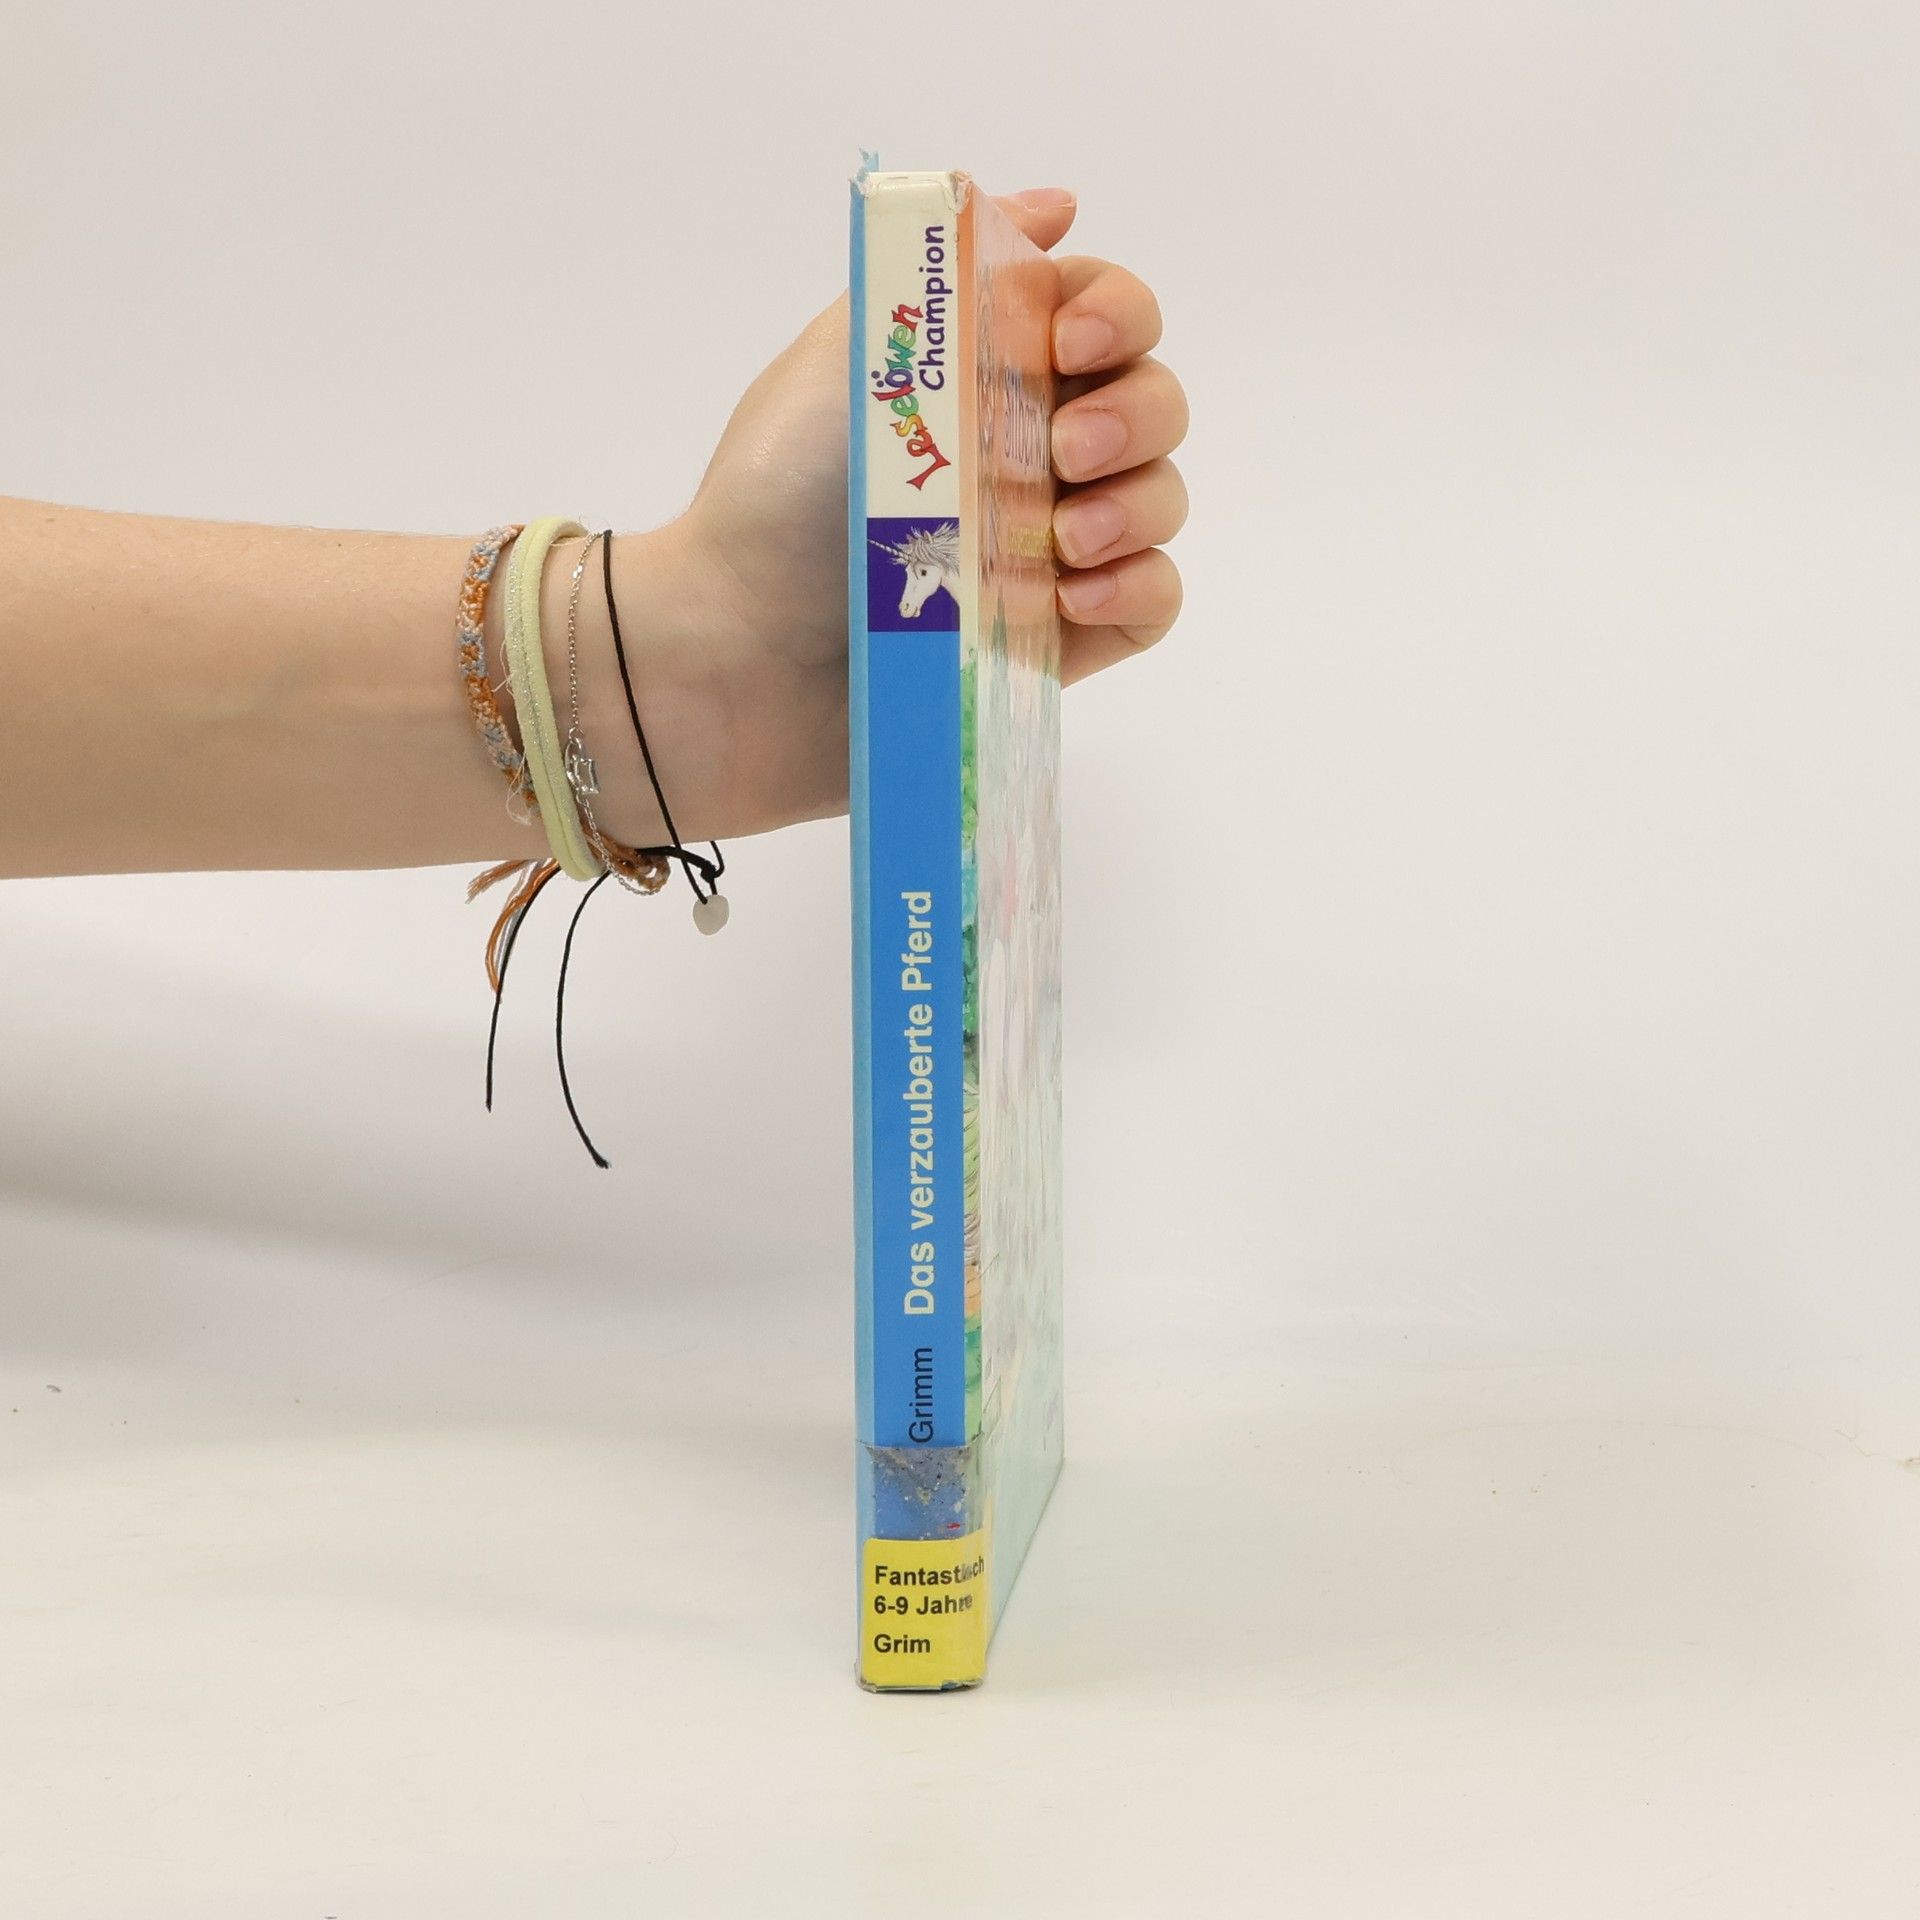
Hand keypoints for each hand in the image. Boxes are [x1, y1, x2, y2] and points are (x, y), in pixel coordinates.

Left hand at [614, 187, 1187, 843]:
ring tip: (1066, 539)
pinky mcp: (1061, 645)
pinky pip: (1154, 603)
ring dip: (1137, 504)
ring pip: (1162, 500)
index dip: (1115, 313)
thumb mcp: (846, 360)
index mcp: (990, 379)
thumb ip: (946, 281)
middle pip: (1153, 405)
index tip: (1068, 340)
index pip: (1105, 316)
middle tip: (1065, 450)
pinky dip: (1138, 587)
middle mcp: (1033, 458)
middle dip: (1132, 414)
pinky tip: (1076, 594)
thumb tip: (1054, 205)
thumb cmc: (773, 500)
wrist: (738, 655)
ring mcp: (1054, 555)